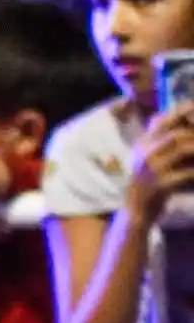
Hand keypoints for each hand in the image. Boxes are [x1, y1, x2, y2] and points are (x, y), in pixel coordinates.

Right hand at [126, 103, 193, 221]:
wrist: (137, 209)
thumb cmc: (148, 182)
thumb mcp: (147, 158)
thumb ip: (157, 140)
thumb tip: (162, 119)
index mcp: (143, 143)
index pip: (162, 121)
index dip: (182, 114)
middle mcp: (145, 152)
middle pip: (176, 134)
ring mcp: (152, 168)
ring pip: (182, 149)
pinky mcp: (161, 184)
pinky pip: (186, 172)